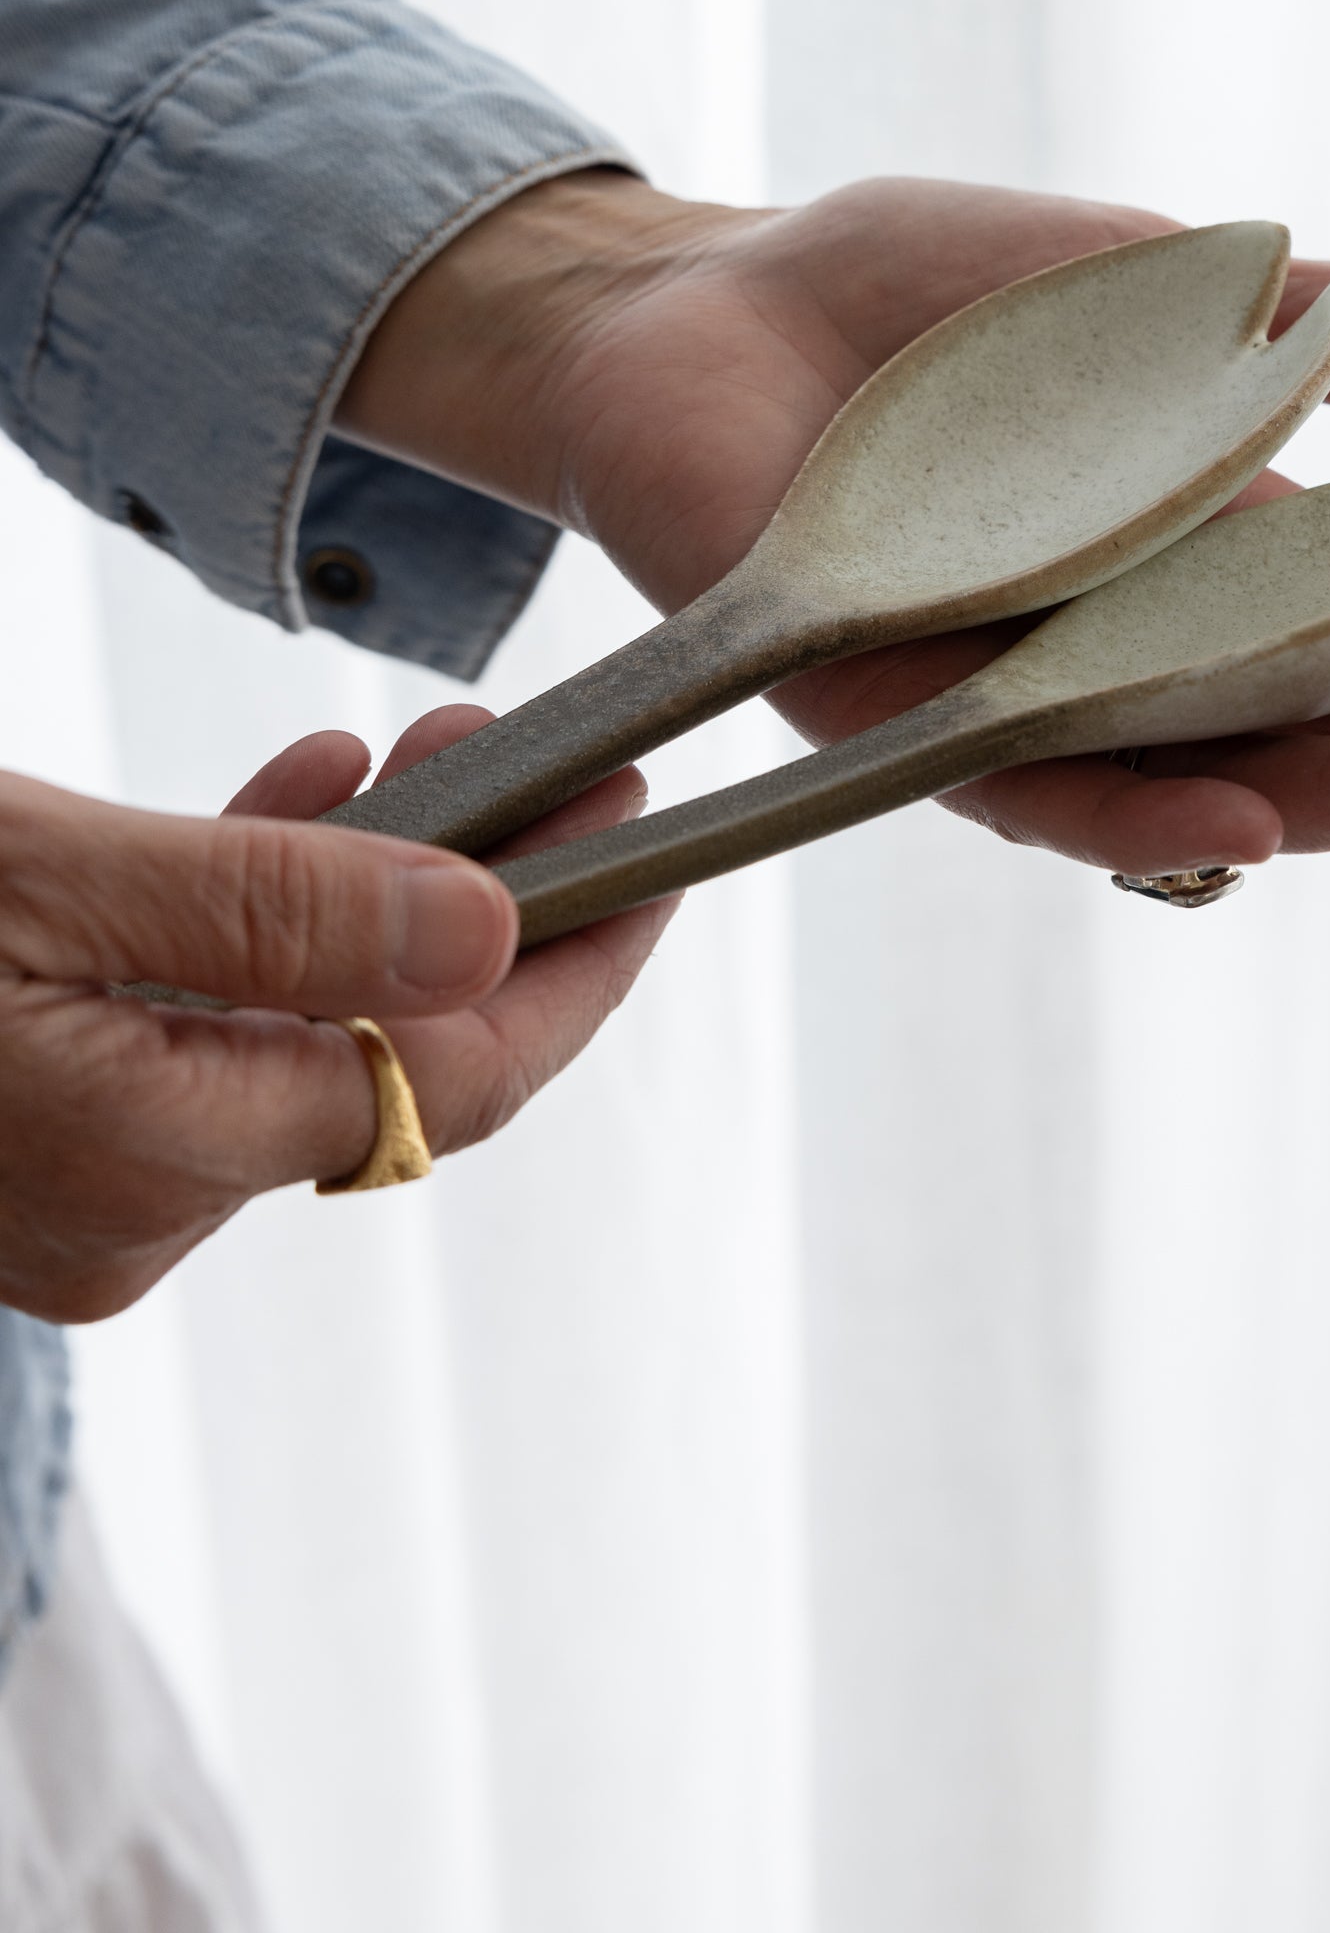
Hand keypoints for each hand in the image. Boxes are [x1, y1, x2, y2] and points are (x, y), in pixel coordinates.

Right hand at [0, 711, 670, 1320]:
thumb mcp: (54, 885)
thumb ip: (270, 912)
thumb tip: (485, 933)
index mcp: (155, 1169)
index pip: (447, 1087)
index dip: (572, 969)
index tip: (650, 853)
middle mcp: (139, 1205)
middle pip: (389, 1046)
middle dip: (490, 895)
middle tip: (567, 770)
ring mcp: (92, 1170)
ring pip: (302, 1018)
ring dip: (378, 881)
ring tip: (450, 742)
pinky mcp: (49, 1113)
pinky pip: (209, 1017)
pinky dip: (266, 911)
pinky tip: (316, 791)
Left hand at [339, 173, 1329, 870]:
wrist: (695, 307)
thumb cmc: (933, 298)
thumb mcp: (1171, 275)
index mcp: (1230, 556)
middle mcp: (1154, 651)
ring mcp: (1037, 697)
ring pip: (1231, 778)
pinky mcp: (900, 723)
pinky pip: (1036, 791)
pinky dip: (1146, 805)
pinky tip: (1253, 808)